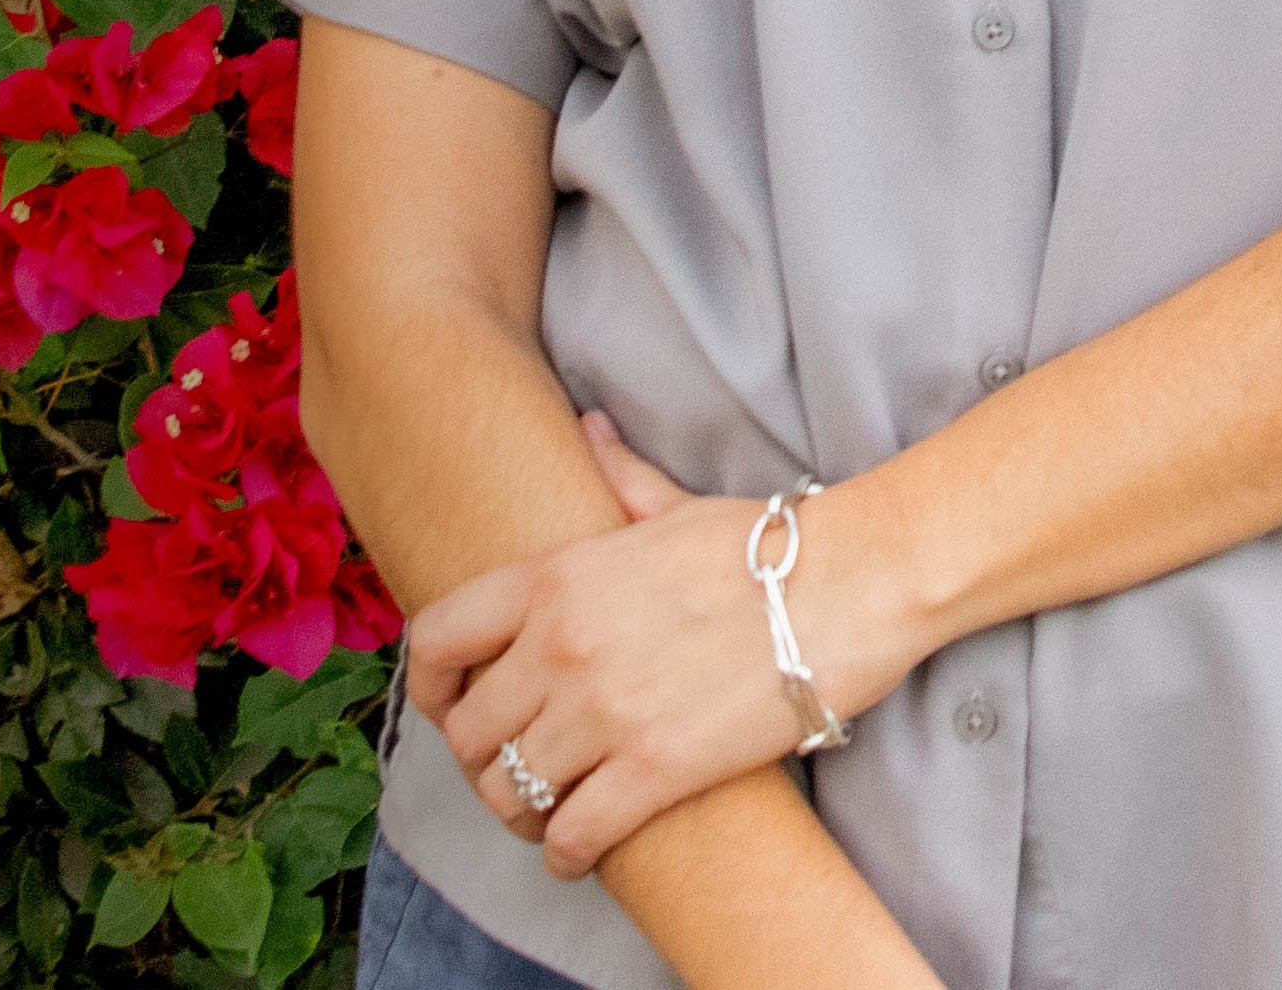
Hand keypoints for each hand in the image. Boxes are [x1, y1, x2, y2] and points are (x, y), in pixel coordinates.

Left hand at [405, 415, 921, 878]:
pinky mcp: (654, 770)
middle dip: (483, 760)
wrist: (851, 584)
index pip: (436, 640)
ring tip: (546, 812)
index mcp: (558, 578)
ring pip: (510, 793)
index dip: (431, 685)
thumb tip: (589, 429)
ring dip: (521, 812)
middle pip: (468, 734)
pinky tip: (580, 847)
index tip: (454, 705)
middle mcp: (563, 645)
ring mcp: (604, 711)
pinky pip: (571, 835)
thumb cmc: (770, 545)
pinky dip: (565, 852)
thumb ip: (620, 475)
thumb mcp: (676, 504)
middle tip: (515, 767)